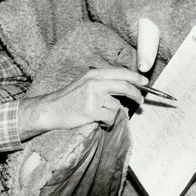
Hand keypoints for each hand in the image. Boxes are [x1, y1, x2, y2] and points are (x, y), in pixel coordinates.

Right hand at [19, 68, 146, 138]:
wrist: (50, 110)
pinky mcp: (90, 111)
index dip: (135, 77)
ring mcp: (93, 97)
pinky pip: (110, 117)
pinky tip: (99, 121)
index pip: (121, 73)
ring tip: (102, 114)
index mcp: (94, 74)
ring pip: (116, 105)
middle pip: (124, 86)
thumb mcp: (85, 83)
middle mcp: (94, 83)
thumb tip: (125, 86)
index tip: (145, 82)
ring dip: (113, 113)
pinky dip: (108, 122)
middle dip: (136, 94)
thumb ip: (103, 82)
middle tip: (140, 100)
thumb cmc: (69, 98)